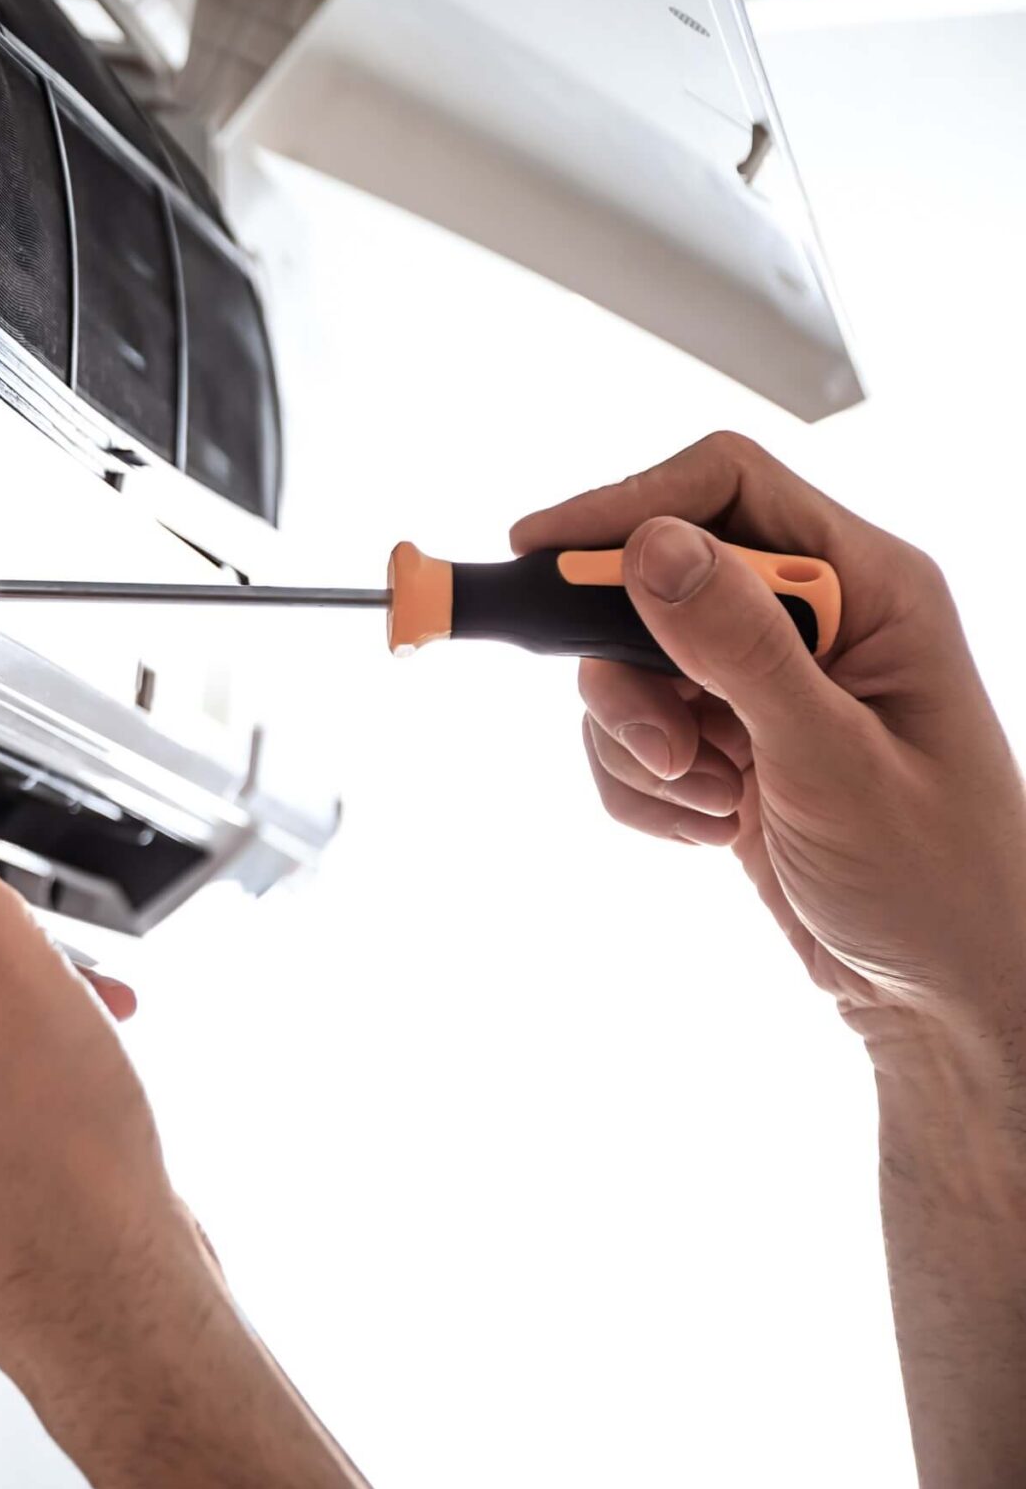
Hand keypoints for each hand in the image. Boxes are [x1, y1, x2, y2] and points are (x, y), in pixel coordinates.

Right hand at [513, 432, 1025, 1042]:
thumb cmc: (939, 885)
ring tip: (711, 804)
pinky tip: (712, 831)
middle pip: (654, 581)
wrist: (950, 1001)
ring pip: (629, 667)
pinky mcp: (732, 745)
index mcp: (870, 590)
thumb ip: (739, 649)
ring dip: (639, 745)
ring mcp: (768, 685)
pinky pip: (632, 736)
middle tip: (655, 744)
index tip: (539, 554)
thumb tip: (649, 546)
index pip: (726, 488)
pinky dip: (644, 790)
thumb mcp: (833, 763)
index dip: (626, 507)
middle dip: (630, 671)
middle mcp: (817, 622)